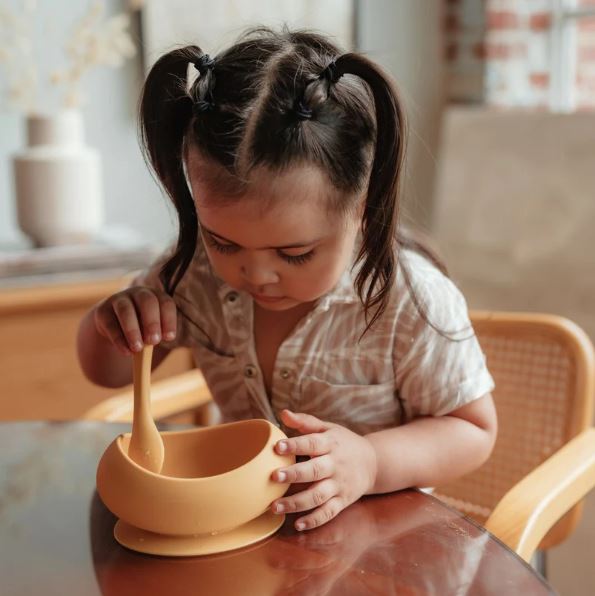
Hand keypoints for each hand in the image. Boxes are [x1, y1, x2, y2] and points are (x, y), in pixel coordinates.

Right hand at [94, 287, 176, 354]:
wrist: (115, 325)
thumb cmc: (143, 328)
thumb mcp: (154, 329)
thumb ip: (160, 335)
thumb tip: (165, 346)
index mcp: (156, 297)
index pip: (166, 303)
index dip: (169, 320)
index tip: (169, 338)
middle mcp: (139, 294)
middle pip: (147, 301)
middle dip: (152, 322)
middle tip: (154, 341)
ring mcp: (119, 300)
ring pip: (125, 310)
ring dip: (132, 330)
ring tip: (138, 348)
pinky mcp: (103, 311)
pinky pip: (111, 324)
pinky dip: (119, 339)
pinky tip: (126, 352)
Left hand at [270, 409, 376, 531]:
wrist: (373, 463)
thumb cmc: (343, 443)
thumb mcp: (328, 429)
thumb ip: (306, 422)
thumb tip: (283, 413)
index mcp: (331, 444)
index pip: (313, 443)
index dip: (295, 445)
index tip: (277, 447)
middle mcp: (335, 465)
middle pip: (315, 471)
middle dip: (295, 475)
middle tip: (274, 477)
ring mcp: (339, 485)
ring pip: (318, 496)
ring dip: (297, 503)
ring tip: (275, 506)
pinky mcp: (342, 501)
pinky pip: (328, 513)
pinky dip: (314, 520)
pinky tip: (297, 524)